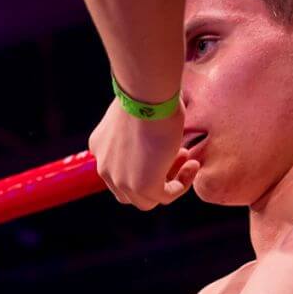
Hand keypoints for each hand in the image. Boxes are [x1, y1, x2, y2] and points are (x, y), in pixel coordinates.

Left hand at [87, 94, 197, 210]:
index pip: (120, 170)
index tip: (166, 146)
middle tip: (179, 154)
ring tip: (188, 160)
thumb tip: (158, 130)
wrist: (146, 97)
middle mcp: (105, 167)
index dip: (146, 163)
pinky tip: (192, 166)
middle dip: (157, 174)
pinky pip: (165, 197)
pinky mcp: (142, 186)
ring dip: (171, 181)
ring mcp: (121, 180)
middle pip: (129, 189)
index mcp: (100, 148)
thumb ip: (140, 132)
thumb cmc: (146, 95)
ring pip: (146, 198)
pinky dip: (181, 185)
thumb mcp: (137, 115)